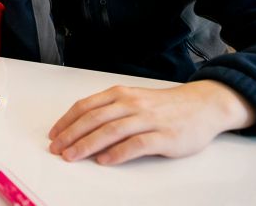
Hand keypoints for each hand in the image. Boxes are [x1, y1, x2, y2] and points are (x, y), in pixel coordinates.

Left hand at [48, 80, 255, 164]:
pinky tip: (104, 161)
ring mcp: (147, 119)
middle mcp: (131, 103)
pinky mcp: (163, 136)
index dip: (66, 121)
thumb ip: (109, 111)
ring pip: (110, 131)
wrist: (202, 105)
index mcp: (120, 94)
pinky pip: (136, 144)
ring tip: (72, 156)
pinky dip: (117, 153)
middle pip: (93, 119)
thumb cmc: (163, 106)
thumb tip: (80, 128)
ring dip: (87, 144)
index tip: (54, 135)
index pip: (85, 106)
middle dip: (71, 135)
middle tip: (57, 149)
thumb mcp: (133, 100)